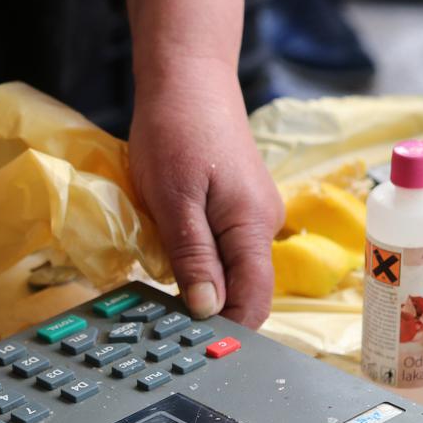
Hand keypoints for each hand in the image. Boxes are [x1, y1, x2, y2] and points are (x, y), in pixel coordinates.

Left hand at [128, 71, 282, 327]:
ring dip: (198, 283)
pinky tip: (169, 252)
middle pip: (243, 290)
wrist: (186, 77)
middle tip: (161, 322)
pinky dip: (197, 259)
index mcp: (253, 227)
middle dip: (207, 309)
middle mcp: (262, 226)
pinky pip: (222, 249)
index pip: (253, 301)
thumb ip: (193, 257)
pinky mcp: (237, 206)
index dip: (224, 329)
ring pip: (230, 270)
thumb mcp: (173, 200)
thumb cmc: (175, 131)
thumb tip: (207, 311)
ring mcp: (252, 216)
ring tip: (159, 285)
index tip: (186, 344)